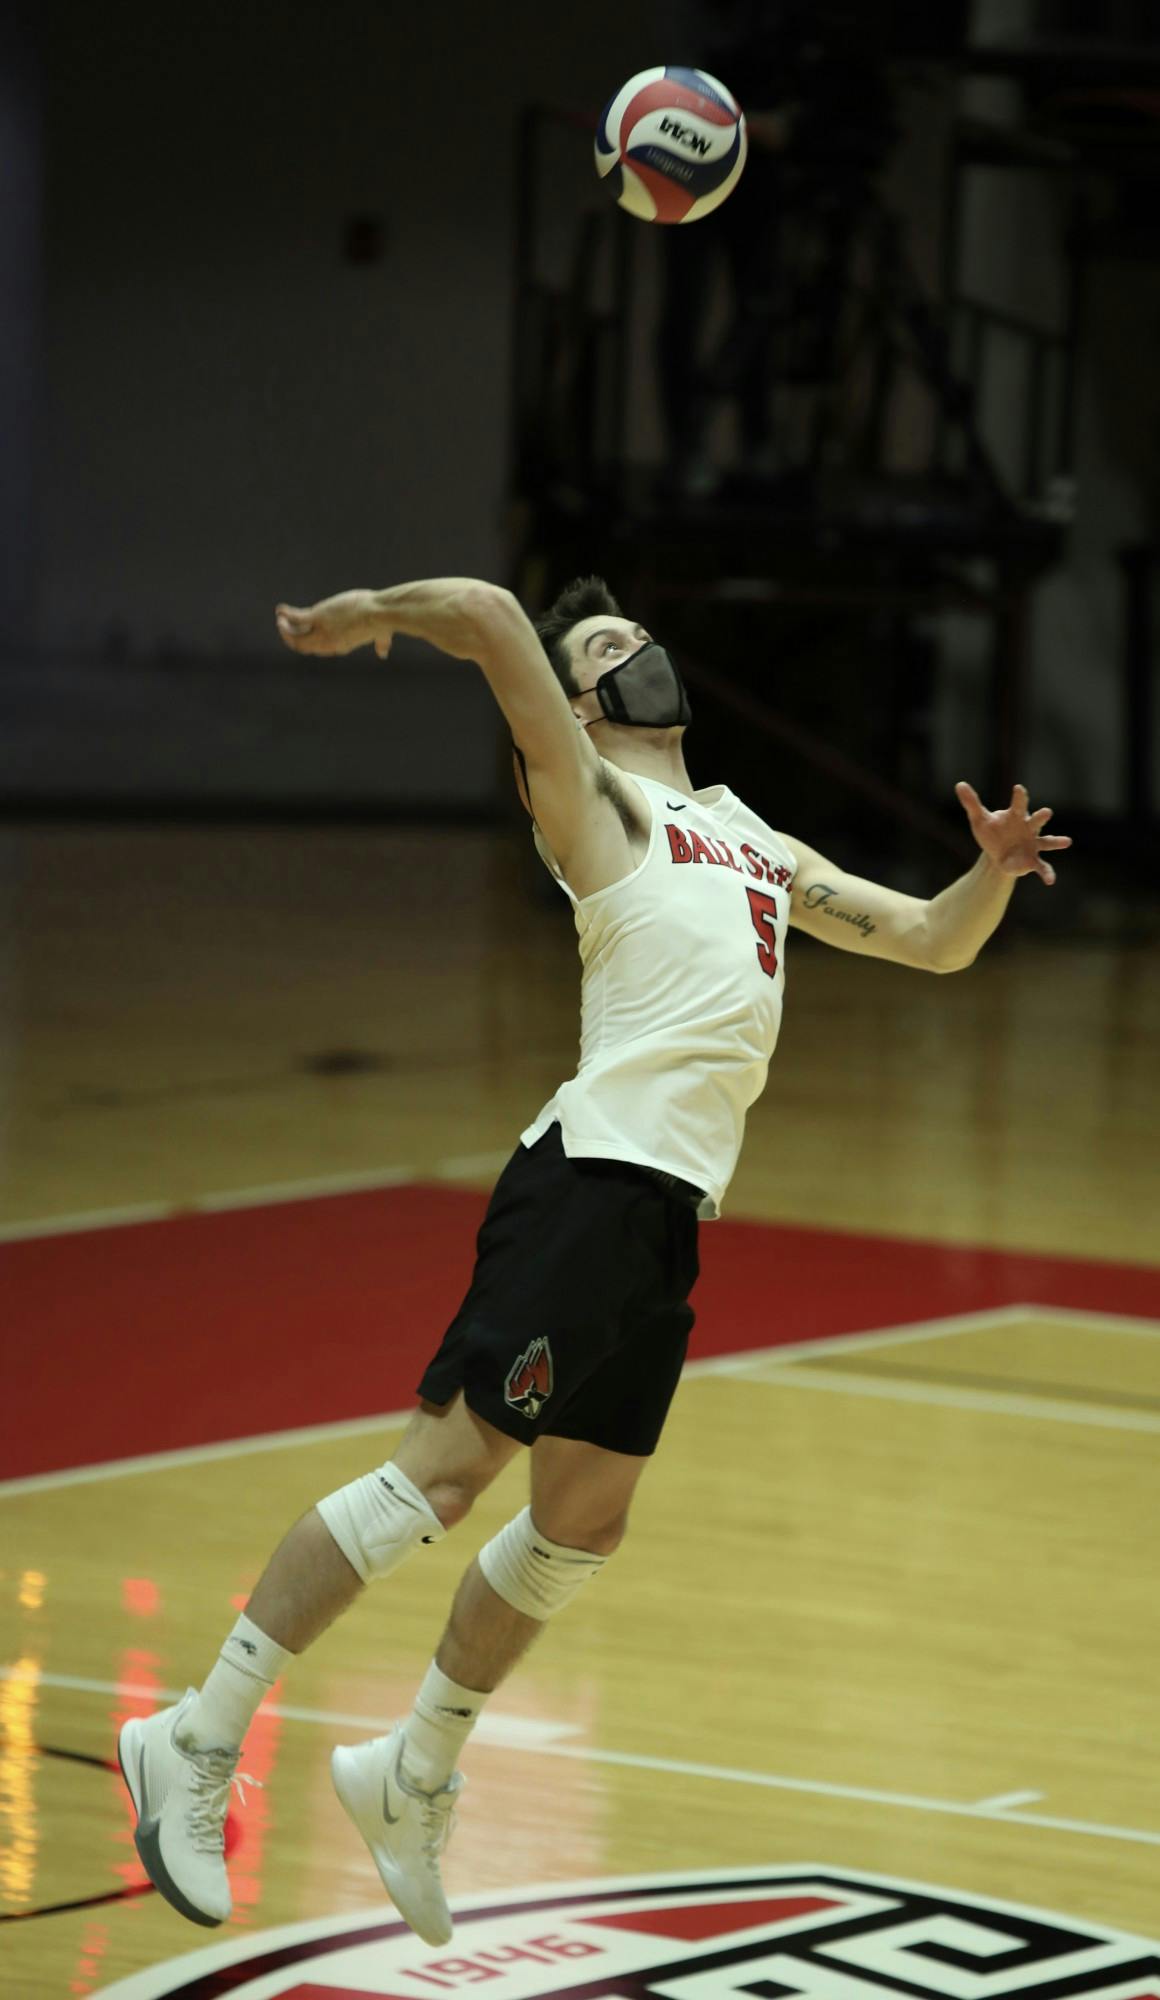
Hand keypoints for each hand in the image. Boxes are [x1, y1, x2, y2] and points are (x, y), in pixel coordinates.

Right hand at [275, 589, 391, 658]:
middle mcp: (328, 643)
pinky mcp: (318, 617)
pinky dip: (286, 614)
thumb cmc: (382, 623)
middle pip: (303, 646)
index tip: (302, 636)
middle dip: (291, 638)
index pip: (319, 649)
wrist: (379, 613)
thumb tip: (383, 653)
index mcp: (341, 647)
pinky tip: (280, 609)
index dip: (309, 644)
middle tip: (284, 628)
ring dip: (285, 628)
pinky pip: (296, 617)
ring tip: (280, 620)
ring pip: (296, 635)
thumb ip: (381, 645)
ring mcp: (322, 631)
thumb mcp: (381, 637)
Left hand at [954, 780, 1071, 885]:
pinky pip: (1043, 867)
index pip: (1018, 804)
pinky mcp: (1033, 860)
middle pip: (1037, 820)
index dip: (1019, 797)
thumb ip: (972, 803)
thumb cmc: (991, 832)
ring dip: (1056, 841)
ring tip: (1067, 841)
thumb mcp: (979, 819)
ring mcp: (1033, 844)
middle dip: (1041, 817)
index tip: (1018, 789)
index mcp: (1016, 816)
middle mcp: (1029, 828)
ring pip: (1047, 841)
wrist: (997, 854)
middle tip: (1047, 812)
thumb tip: (959, 785)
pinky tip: (1050, 880)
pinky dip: (1047, 873)